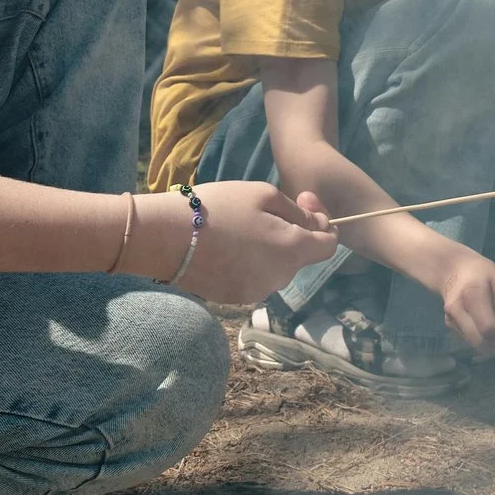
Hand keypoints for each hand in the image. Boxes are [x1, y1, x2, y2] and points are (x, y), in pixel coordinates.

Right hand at [149, 181, 336, 303]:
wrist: (165, 238)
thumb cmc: (218, 208)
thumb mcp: (264, 196)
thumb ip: (299, 213)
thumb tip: (319, 225)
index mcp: (292, 251)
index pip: (329, 246)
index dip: (324, 224)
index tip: (305, 205)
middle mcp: (280, 278)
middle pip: (300, 256)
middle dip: (294, 232)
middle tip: (268, 209)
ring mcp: (256, 292)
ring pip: (276, 267)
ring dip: (270, 249)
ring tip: (242, 227)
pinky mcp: (234, 298)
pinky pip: (254, 277)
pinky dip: (250, 263)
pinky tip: (227, 246)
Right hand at [438, 248, 494, 354]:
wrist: (452, 269)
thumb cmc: (480, 272)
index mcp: (472, 295)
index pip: (488, 327)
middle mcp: (457, 310)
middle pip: (480, 341)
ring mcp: (451, 319)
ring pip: (475, 344)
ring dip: (492, 344)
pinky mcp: (450, 325)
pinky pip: (470, 340)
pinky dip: (483, 339)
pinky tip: (489, 327)